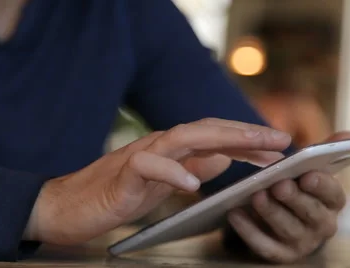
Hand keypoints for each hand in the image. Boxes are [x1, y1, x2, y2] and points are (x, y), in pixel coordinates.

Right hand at [23, 118, 291, 244]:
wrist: (69, 207)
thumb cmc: (118, 195)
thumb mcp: (165, 185)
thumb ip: (191, 169)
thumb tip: (222, 159)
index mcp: (172, 149)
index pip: (216, 138)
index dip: (248, 141)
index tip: (278, 148)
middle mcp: (160, 145)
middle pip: (208, 130)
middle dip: (246, 133)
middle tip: (281, 140)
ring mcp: (141, 155)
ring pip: (184, 137)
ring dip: (222, 140)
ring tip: (254, 147)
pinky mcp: (122, 174)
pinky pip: (149, 167)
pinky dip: (172, 171)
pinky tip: (192, 183)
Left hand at [227, 131, 349, 263]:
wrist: (280, 219)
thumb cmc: (297, 187)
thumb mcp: (309, 168)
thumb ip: (325, 151)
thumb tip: (348, 135)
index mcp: (332, 202)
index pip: (334, 195)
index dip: (323, 185)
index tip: (308, 174)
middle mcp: (322, 225)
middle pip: (311, 214)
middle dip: (295, 198)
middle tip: (279, 184)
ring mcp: (302, 243)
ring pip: (288, 229)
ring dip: (271, 212)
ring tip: (255, 195)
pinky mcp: (280, 254)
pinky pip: (265, 245)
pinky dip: (249, 231)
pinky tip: (235, 213)